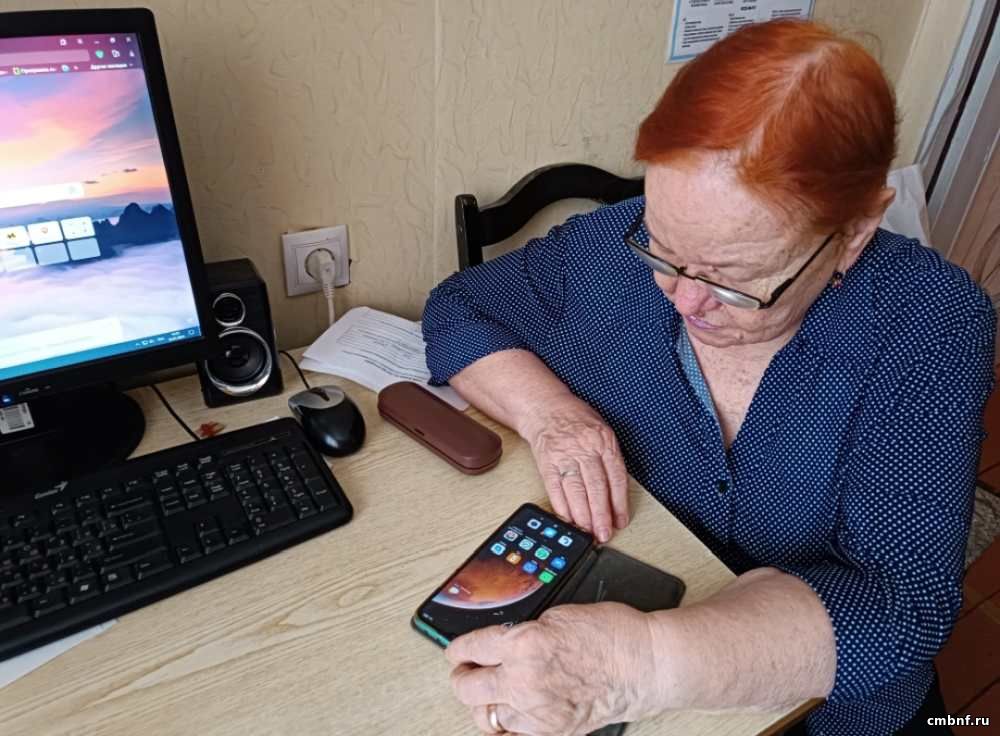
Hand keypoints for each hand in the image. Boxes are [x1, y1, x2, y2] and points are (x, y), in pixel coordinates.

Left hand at [447, 603, 656, 734]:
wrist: (644, 663)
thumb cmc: (611, 634)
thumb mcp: (557, 616)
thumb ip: (523, 632)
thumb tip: (500, 641)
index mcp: (522, 643)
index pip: (469, 648)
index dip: (457, 649)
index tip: (456, 651)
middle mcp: (523, 680)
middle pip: (466, 687)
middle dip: (462, 676)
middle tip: (465, 670)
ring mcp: (537, 711)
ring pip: (485, 716)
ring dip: (483, 702)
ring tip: (488, 691)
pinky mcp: (552, 731)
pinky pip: (512, 735)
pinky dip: (507, 724)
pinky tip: (509, 712)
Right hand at [519, 396, 628, 541]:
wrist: (545, 407)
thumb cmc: (575, 419)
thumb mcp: (602, 430)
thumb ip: (609, 458)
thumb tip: (616, 494)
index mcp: (603, 441)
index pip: (616, 477)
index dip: (619, 503)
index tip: (620, 521)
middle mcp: (584, 448)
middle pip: (596, 487)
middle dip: (601, 515)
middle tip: (604, 533)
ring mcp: (564, 455)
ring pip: (576, 491)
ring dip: (582, 515)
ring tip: (587, 530)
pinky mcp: (547, 462)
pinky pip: (555, 488)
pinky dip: (561, 506)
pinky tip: (568, 518)